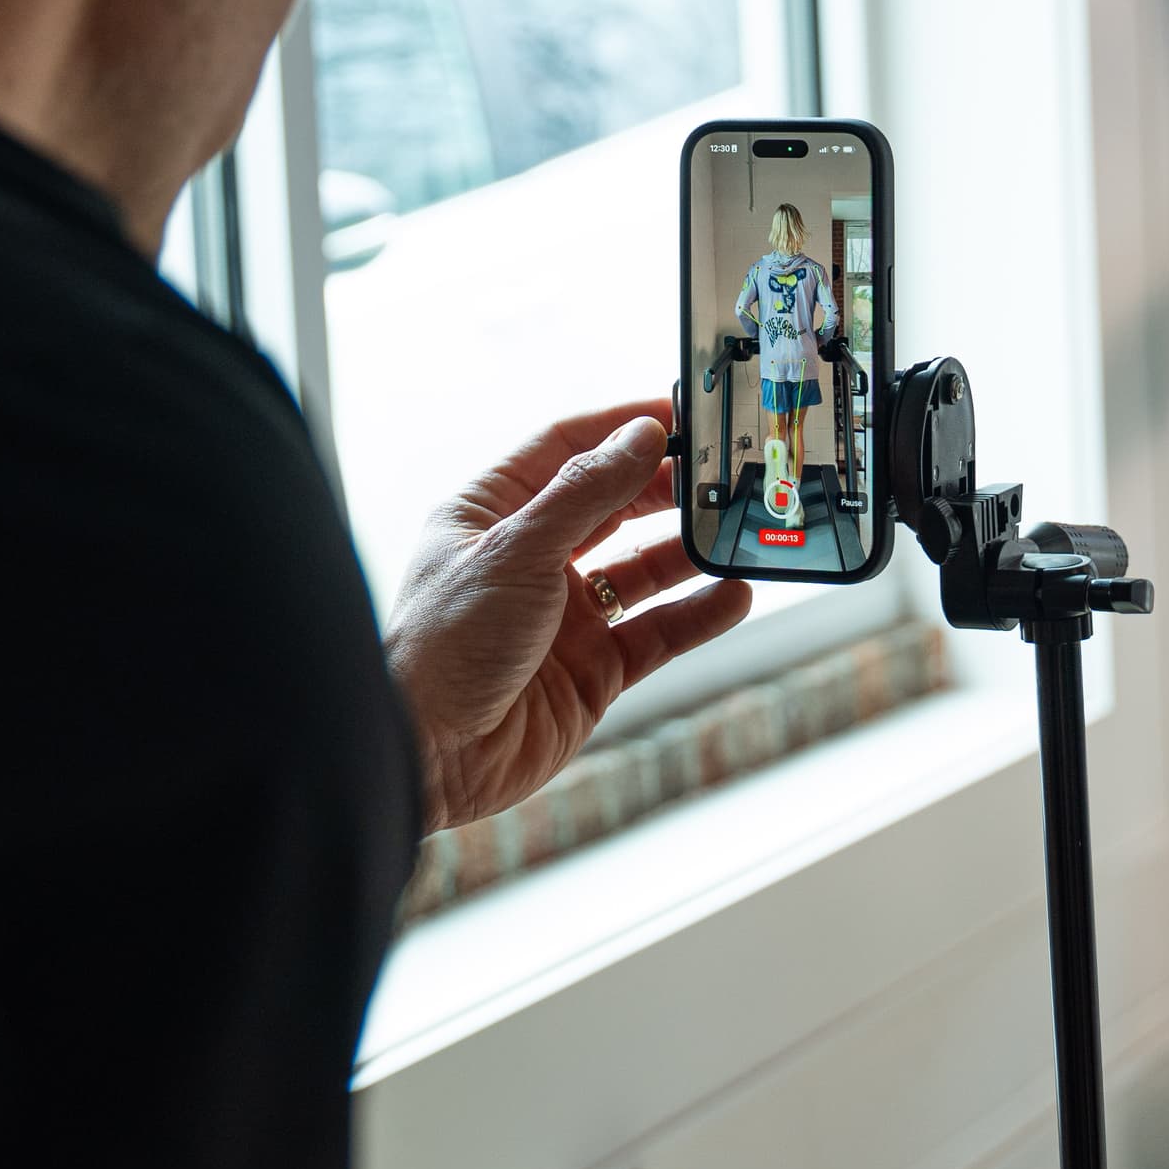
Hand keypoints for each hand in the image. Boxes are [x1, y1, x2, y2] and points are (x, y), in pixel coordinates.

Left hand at [383, 399, 751, 830]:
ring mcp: (564, 616)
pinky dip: (698, 614)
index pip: (566, 449)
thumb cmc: (444, 644)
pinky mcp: (593, 670)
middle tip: (723, 470)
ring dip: (690, 552)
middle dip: (665, 487)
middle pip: (612, 505)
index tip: (680, 412)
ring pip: (643, 570)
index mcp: (492, 514)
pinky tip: (734, 596)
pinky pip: (658, 632)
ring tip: (738, 529)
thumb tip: (641, 434)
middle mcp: (530, 559)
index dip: (621, 427)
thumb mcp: (516, 550)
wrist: (430, 756)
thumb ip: (586, 492)